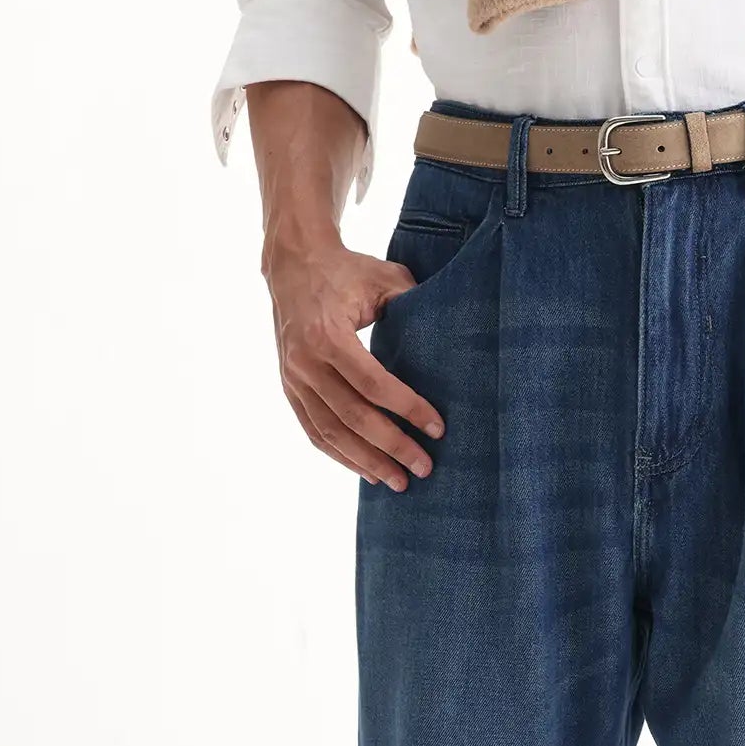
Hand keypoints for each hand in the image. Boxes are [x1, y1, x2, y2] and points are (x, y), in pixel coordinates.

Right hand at [263, 230, 444, 491]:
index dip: (406, 408)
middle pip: (352, 416)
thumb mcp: (384, 277)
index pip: (372, 382)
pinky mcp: (290, 388)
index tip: (438, 428)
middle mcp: (305, 361)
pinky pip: (314, 431)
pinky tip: (366, 472)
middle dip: (391, 446)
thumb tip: (454, 336)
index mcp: (328, 333)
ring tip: (399, 482)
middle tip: (425, 468)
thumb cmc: (346, 271)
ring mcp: (293, 378)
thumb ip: (414, 304)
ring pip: (330, 432)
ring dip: (366, 461)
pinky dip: (340, 456)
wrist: (293, 263)